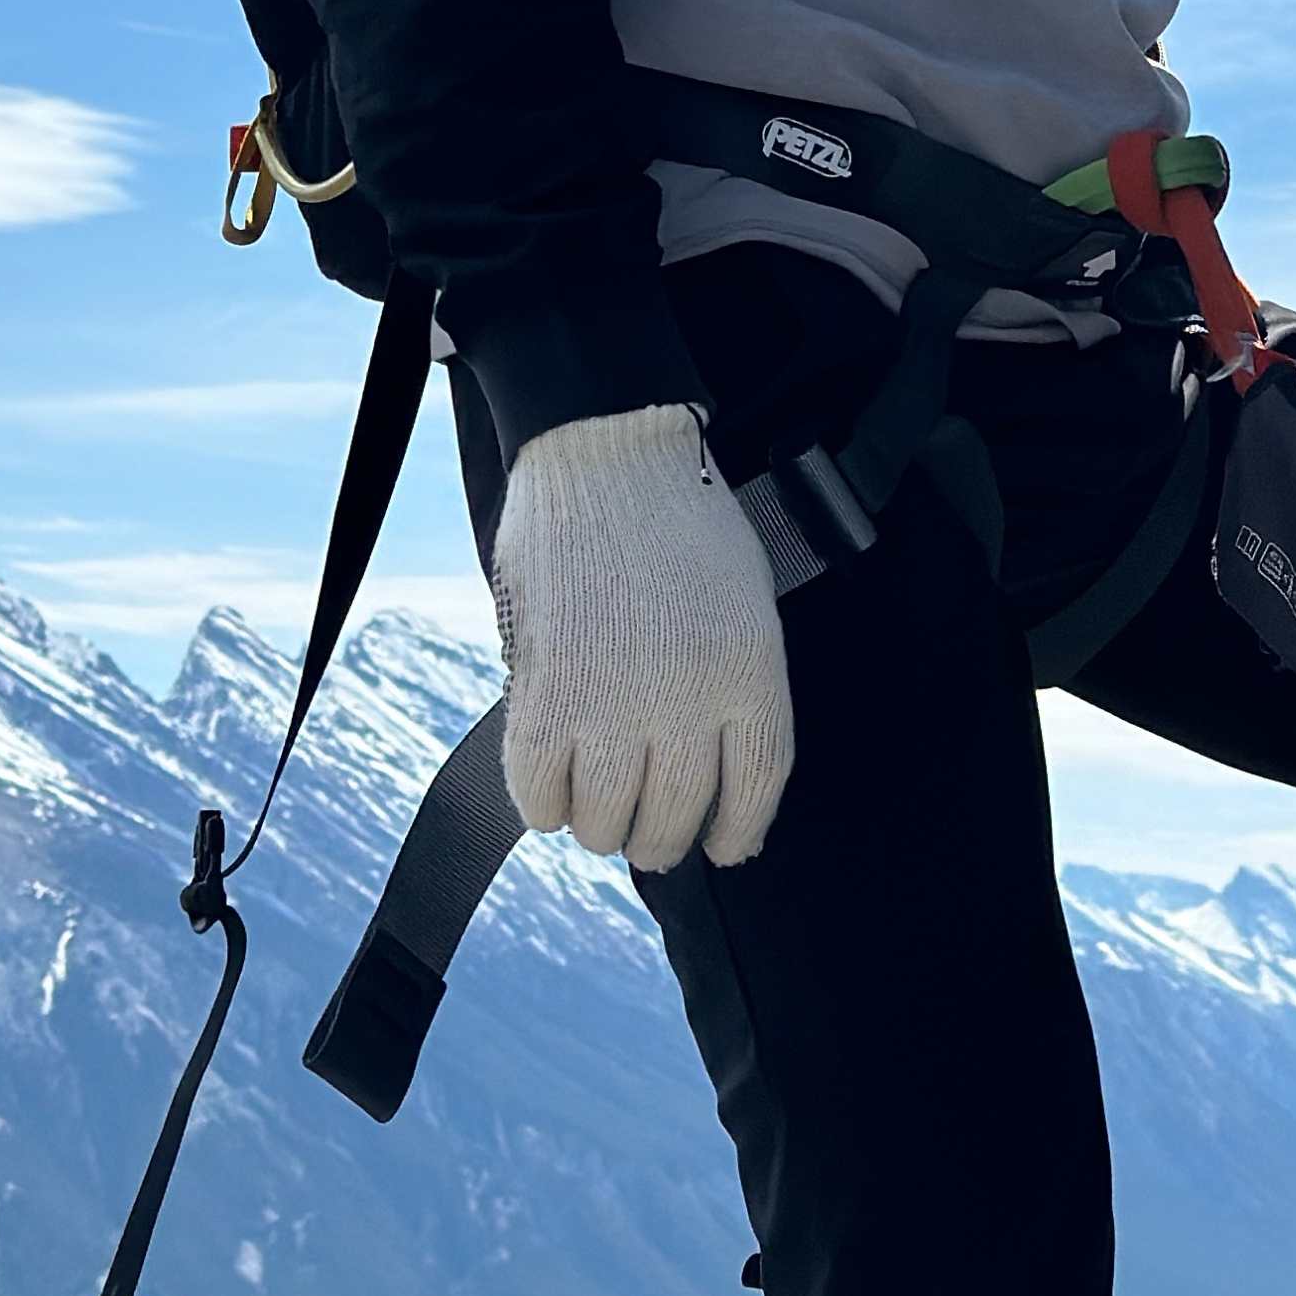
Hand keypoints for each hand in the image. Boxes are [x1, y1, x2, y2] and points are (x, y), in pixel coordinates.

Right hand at [487, 406, 792, 872]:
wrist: (608, 448)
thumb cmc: (680, 517)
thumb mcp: (741, 602)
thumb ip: (729, 681)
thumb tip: (701, 762)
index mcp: (751, 673)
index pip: (755, 788)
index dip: (738, 831)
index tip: (723, 846)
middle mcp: (689, 700)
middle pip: (677, 816)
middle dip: (660, 840)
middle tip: (647, 837)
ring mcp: (615, 703)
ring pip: (608, 819)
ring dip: (600, 828)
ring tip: (597, 815)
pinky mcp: (547, 696)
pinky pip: (541, 791)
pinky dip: (543, 806)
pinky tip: (550, 794)